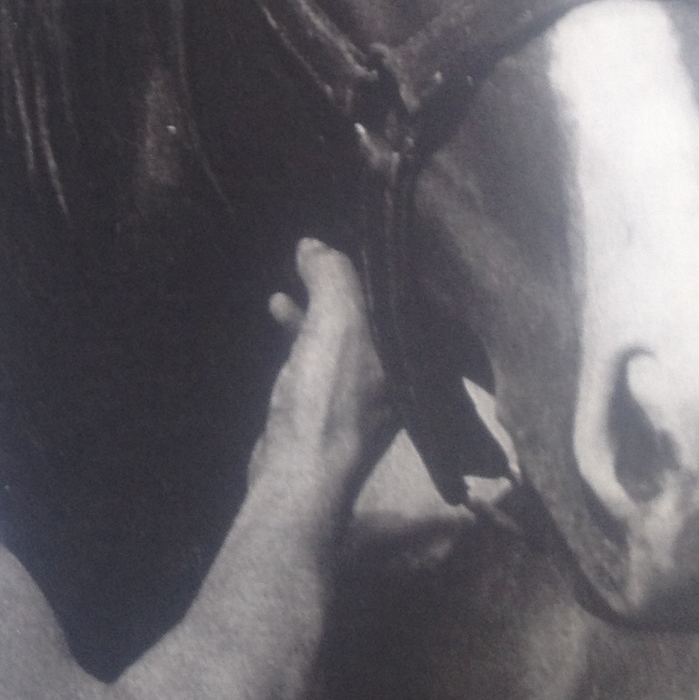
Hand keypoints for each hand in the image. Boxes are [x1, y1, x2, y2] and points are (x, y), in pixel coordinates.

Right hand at [262, 238, 395, 487]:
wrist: (299, 471)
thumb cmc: (330, 394)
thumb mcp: (337, 319)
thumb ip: (332, 274)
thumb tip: (314, 245)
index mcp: (419, 349)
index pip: (412, 288)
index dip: (384, 256)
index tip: (359, 228)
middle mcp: (406, 367)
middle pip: (381, 306)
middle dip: (349, 275)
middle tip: (323, 247)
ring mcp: (372, 389)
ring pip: (350, 328)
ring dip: (321, 299)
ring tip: (294, 271)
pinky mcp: (337, 404)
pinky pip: (326, 352)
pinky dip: (305, 328)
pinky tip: (278, 310)